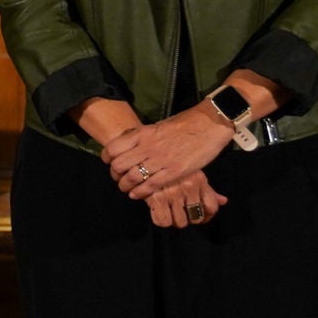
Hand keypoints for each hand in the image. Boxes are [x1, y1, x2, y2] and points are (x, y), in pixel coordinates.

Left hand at [101, 107, 235, 201]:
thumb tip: (132, 146)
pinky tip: (137, 195)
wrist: (210, 123)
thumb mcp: (158, 126)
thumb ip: (144, 138)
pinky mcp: (174, 171)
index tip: (109, 163)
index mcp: (142, 133)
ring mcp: (160, 159)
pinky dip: (140, 193)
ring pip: (132, 178)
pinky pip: (150, 186)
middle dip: (115, 175)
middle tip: (118, 178)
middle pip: (119, 165)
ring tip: (126, 189)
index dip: (107, 158)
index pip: (113, 148)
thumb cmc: (186, 123)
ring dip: (125, 186)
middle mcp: (147, 146)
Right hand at [148, 170, 228, 229]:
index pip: (211, 207)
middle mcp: (188, 186)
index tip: (199, 216)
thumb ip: (207, 189)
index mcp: (199, 179)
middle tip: (181, 213)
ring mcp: (172, 193)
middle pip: (196, 218)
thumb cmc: (170, 164)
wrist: (145, 155)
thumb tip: (223, 201)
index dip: (206, 215)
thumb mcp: (192, 172)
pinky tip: (157, 211)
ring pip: (180, 222)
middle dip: (189, 218)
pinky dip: (160, 219)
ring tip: (168, 211)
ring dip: (174, 220)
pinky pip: (163, 221)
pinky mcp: (156, 197)